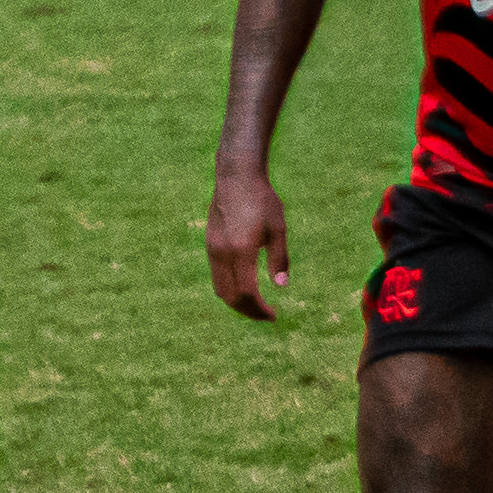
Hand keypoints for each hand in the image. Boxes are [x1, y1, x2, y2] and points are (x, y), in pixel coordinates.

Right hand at [205, 160, 290, 319]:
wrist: (236, 177)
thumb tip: (281, 287)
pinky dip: (229, 288)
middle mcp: (222, 253)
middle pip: (229, 296)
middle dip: (247, 311)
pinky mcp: (210, 244)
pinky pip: (216, 275)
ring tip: (255, 304)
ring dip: (237, 301)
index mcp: (240, 251)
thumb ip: (280, 259)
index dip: (259, 309)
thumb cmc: (262, 201)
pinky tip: (244, 285)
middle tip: (266, 315)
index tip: (274, 315)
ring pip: (219, 288)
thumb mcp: (278, 229)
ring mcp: (213, 249)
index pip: (245, 293)